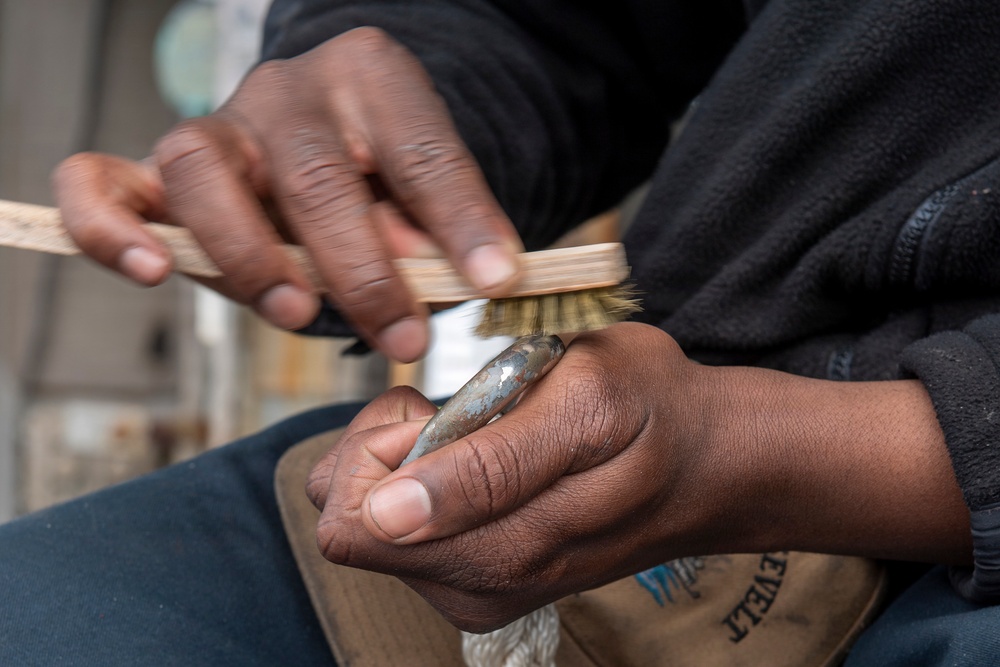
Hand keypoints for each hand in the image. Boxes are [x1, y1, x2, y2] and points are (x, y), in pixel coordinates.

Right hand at [53, 27, 522, 361]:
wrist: (329, 144)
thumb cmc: (383, 182)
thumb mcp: (421, 199)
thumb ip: (431, 231)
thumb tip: (443, 278)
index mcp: (374, 80)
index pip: (421, 148)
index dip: (461, 218)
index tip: (494, 279)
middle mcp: (289, 91)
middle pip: (316, 173)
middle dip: (364, 270)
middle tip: (405, 336)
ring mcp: (218, 124)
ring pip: (204, 169)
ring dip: (253, 256)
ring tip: (301, 315)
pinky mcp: (156, 167)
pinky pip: (103, 181)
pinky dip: (111, 226)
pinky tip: (151, 269)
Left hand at [307, 322, 972, 631]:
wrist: (710, 461)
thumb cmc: (651, 410)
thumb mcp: (581, 405)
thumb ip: (481, 466)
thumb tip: (384, 517)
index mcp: (489, 549)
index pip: (348, 517)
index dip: (376, 446)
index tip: (437, 409)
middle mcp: (473, 585)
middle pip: (351, 521)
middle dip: (389, 450)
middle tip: (464, 414)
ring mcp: (477, 587)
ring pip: (375, 523)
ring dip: (411, 463)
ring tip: (486, 432)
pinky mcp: (482, 576)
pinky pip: (409, 526)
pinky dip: (431, 479)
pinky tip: (488, 456)